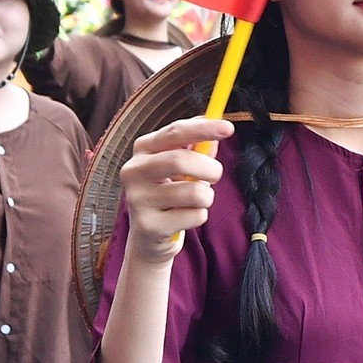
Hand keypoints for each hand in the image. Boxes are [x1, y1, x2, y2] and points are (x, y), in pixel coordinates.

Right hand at [119, 117, 233, 262]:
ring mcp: (138, 199)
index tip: (228, 127)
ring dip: (207, 197)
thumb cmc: (169, 193)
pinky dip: (199, 216)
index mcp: (143, 149)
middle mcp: (134, 171)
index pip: (174, 132)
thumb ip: (199, 148)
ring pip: (194, 192)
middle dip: (210, 168)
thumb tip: (219, 129)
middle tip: (216, 175)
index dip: (203, 128)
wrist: (149, 235)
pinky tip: (184, 219)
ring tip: (196, 201)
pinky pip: (194, 216)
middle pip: (180, 160)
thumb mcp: (183, 167)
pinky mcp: (148, 225)